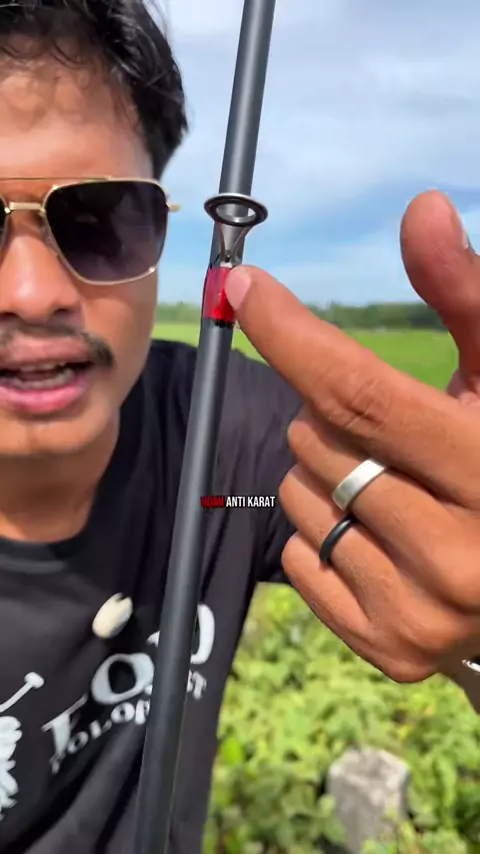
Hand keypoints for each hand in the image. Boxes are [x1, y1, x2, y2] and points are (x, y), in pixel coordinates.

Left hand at [225, 190, 479, 683]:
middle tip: (388, 429)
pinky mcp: (392, 648)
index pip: (362, 393)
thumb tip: (422, 208)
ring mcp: (424, 612)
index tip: (243, 287)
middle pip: (320, 440)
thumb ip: (468, 297)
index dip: (294, 335)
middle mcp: (462, 554)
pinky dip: (322, 529)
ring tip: (392, 482)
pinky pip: (300, 554)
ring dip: (324, 470)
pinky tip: (380, 533)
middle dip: (332, 413)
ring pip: (300, 495)